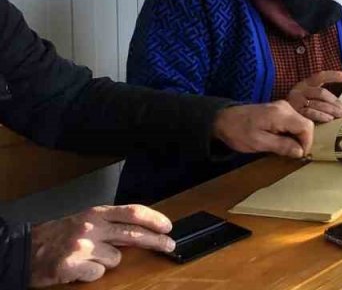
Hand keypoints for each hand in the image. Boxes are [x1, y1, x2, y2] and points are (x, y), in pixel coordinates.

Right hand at [29, 205, 174, 286]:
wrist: (27, 249)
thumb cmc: (60, 235)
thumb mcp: (87, 221)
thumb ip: (111, 224)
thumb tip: (143, 231)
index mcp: (96, 213)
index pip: (132, 212)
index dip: (153, 219)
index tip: (168, 226)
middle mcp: (91, 227)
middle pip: (133, 234)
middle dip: (156, 241)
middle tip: (169, 245)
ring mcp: (82, 246)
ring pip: (116, 259)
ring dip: (107, 262)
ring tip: (89, 258)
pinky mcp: (73, 265)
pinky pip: (99, 273)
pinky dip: (92, 274)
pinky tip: (80, 268)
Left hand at [214, 100, 314, 158]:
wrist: (223, 119)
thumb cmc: (238, 132)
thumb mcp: (258, 143)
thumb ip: (281, 146)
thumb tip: (300, 152)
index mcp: (281, 114)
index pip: (306, 127)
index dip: (307, 143)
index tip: (299, 155)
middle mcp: (285, 107)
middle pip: (305, 124)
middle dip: (303, 141)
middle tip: (293, 155)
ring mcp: (283, 107)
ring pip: (300, 123)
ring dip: (297, 137)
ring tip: (288, 149)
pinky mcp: (279, 109)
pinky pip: (293, 121)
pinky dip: (292, 132)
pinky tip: (283, 141)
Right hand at [286, 70, 341, 123]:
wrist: (277, 118)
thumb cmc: (298, 108)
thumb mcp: (307, 97)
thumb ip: (320, 96)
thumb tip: (340, 103)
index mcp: (304, 84)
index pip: (320, 76)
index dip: (333, 75)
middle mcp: (299, 91)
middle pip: (321, 93)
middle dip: (334, 101)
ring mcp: (296, 101)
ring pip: (317, 103)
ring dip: (330, 109)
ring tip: (340, 115)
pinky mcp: (294, 112)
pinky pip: (310, 113)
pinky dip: (320, 116)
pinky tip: (328, 119)